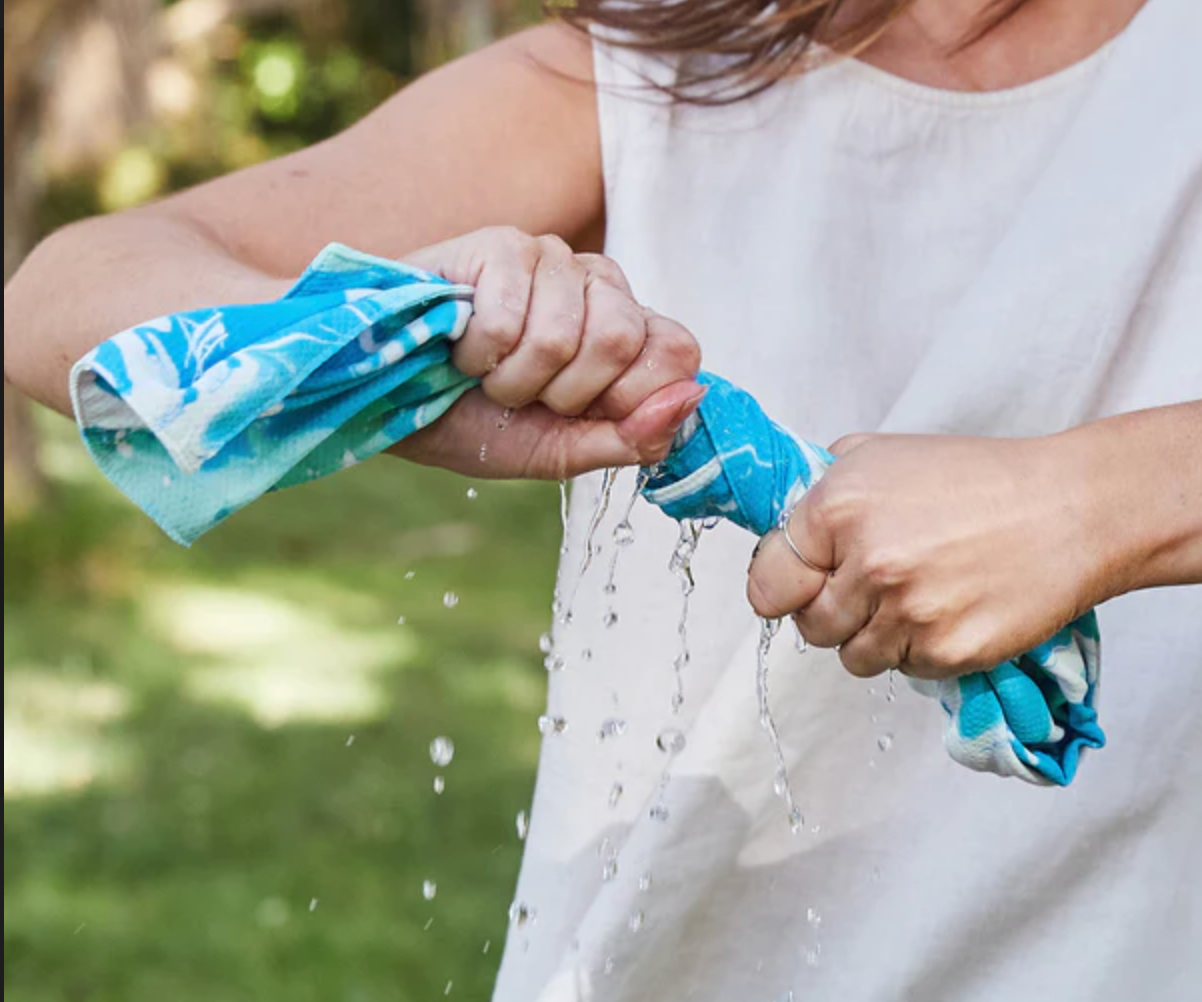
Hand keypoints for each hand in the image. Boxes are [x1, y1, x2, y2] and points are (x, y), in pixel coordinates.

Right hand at [395, 227, 703, 477]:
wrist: (388, 399)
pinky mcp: (502, 245)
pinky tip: (460, 346)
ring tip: (486, 373)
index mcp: (626, 331)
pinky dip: (477, 356)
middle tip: (524, 394)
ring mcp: (552, 258)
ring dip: (513, 380)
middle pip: (621, 340)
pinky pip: (510, 320)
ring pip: (563, 335)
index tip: (581, 413)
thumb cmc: (475, 421)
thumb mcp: (560, 450)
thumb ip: (633, 436)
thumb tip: (693, 395)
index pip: (678, 350)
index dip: (632, 397)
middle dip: (563, 393)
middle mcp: (599, 285)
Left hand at [746, 433, 1105, 679]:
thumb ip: (819, 493)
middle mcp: (867, 563)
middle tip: (874, 585)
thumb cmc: (974, 480)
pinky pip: (904, 670)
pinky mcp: (947, 651)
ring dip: (876, 635)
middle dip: (833, 611)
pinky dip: (919, 649)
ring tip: (917, 594)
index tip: (801, 584)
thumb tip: (780, 533)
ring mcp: (908, 612)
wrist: (1069, 509)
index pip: (767, 584)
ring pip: (853, 656)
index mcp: (837, 509)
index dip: (784, 586)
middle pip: (810, 627)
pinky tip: (949, 608)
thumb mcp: (879, 457)